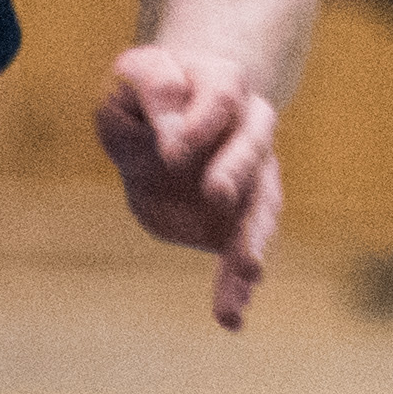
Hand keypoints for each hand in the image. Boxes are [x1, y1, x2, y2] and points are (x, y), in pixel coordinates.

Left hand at [96, 44, 281, 330]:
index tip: (171, 149)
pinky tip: (230, 314)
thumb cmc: (145, 94)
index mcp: (224, 84)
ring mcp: (252, 180)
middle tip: (218, 193)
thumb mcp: (132, 79)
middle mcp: (251, 132)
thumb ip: (149, 96)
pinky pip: (241, 252)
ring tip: (248, 273)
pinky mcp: (236, 221)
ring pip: (260, 211)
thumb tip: (170, 140)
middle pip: (251, 151)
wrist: (167, 113)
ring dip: (252, 241)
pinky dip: (236, 284)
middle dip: (235, 172)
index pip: (220, 98)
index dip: (199, 122)